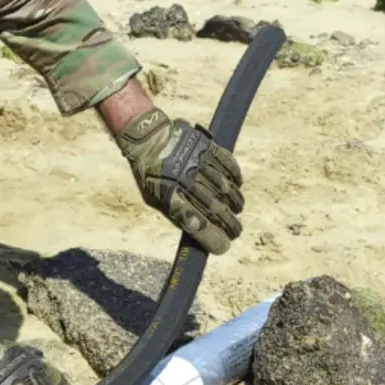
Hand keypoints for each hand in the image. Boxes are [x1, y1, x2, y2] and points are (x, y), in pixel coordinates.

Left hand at [116, 108, 243, 253]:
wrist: (147, 138)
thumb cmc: (149, 173)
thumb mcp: (153, 197)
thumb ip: (175, 213)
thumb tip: (200, 232)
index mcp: (168, 195)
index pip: (196, 222)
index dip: (212, 238)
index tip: (223, 247)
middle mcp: (185, 179)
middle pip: (215, 208)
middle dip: (229, 225)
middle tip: (236, 232)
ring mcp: (198, 162)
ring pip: (226, 189)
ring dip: (235, 204)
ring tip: (237, 211)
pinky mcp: (206, 147)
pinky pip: (228, 166)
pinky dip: (236, 179)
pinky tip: (236, 188)